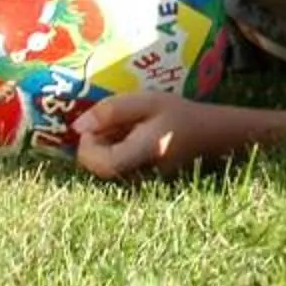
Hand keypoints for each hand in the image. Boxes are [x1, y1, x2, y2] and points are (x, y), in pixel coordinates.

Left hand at [73, 91, 253, 178]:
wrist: (208, 136)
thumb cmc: (179, 115)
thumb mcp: (148, 101)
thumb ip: (112, 111)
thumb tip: (78, 127)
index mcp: (144, 153)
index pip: (100, 163)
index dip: (88, 145)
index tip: (95, 125)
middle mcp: (139, 177)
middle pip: (96, 167)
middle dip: (96, 143)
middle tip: (116, 123)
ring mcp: (138, 184)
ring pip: (102, 169)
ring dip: (105, 147)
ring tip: (126, 130)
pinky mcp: (136, 183)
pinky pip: (113, 171)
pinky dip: (114, 153)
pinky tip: (130, 141)